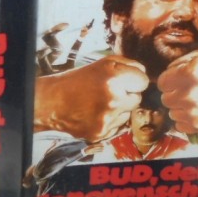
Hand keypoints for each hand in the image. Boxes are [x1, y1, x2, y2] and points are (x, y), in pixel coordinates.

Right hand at [33, 55, 148, 141]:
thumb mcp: (102, 63)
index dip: (134, 80)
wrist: (52, 102)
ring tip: (100, 103)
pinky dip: (110, 121)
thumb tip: (145, 74)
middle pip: (138, 99)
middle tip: (109, 92)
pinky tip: (95, 114)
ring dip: (119, 109)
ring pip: (129, 114)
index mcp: (113, 78)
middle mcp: (113, 99)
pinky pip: (118, 126)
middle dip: (127, 95)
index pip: (144, 81)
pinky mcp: (102, 132)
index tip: (125, 81)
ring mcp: (108, 118)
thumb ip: (128, 65)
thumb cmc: (77, 80)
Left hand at [158, 51, 197, 132]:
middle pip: (165, 98)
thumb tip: (166, 73)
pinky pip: (179, 125)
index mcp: (189, 74)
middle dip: (174, 93)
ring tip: (193, 101)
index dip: (169, 81)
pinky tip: (196, 111)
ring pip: (171, 112)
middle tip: (186, 90)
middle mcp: (189, 94)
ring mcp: (193, 112)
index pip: (162, 83)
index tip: (176, 81)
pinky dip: (185, 120)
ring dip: (179, 107)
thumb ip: (179, 62)